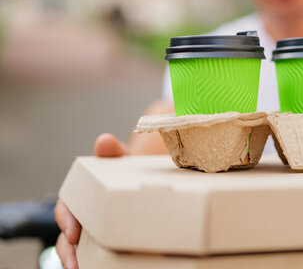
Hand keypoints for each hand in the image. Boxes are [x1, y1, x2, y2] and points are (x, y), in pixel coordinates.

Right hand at [55, 133, 125, 268]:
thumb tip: (104, 141)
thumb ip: (113, 151)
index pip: (65, 209)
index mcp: (80, 194)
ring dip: (77, 262)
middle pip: (66, 237)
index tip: (73, 233)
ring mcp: (92, 230)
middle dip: (68, 252)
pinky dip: (95, 263)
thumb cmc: (127, 169)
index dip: (66, 221)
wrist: (142, 179)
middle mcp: (82, 215)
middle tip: (76, 264)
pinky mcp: (105, 241)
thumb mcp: (121, 159)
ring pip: (77, 250)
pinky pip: (95, 255)